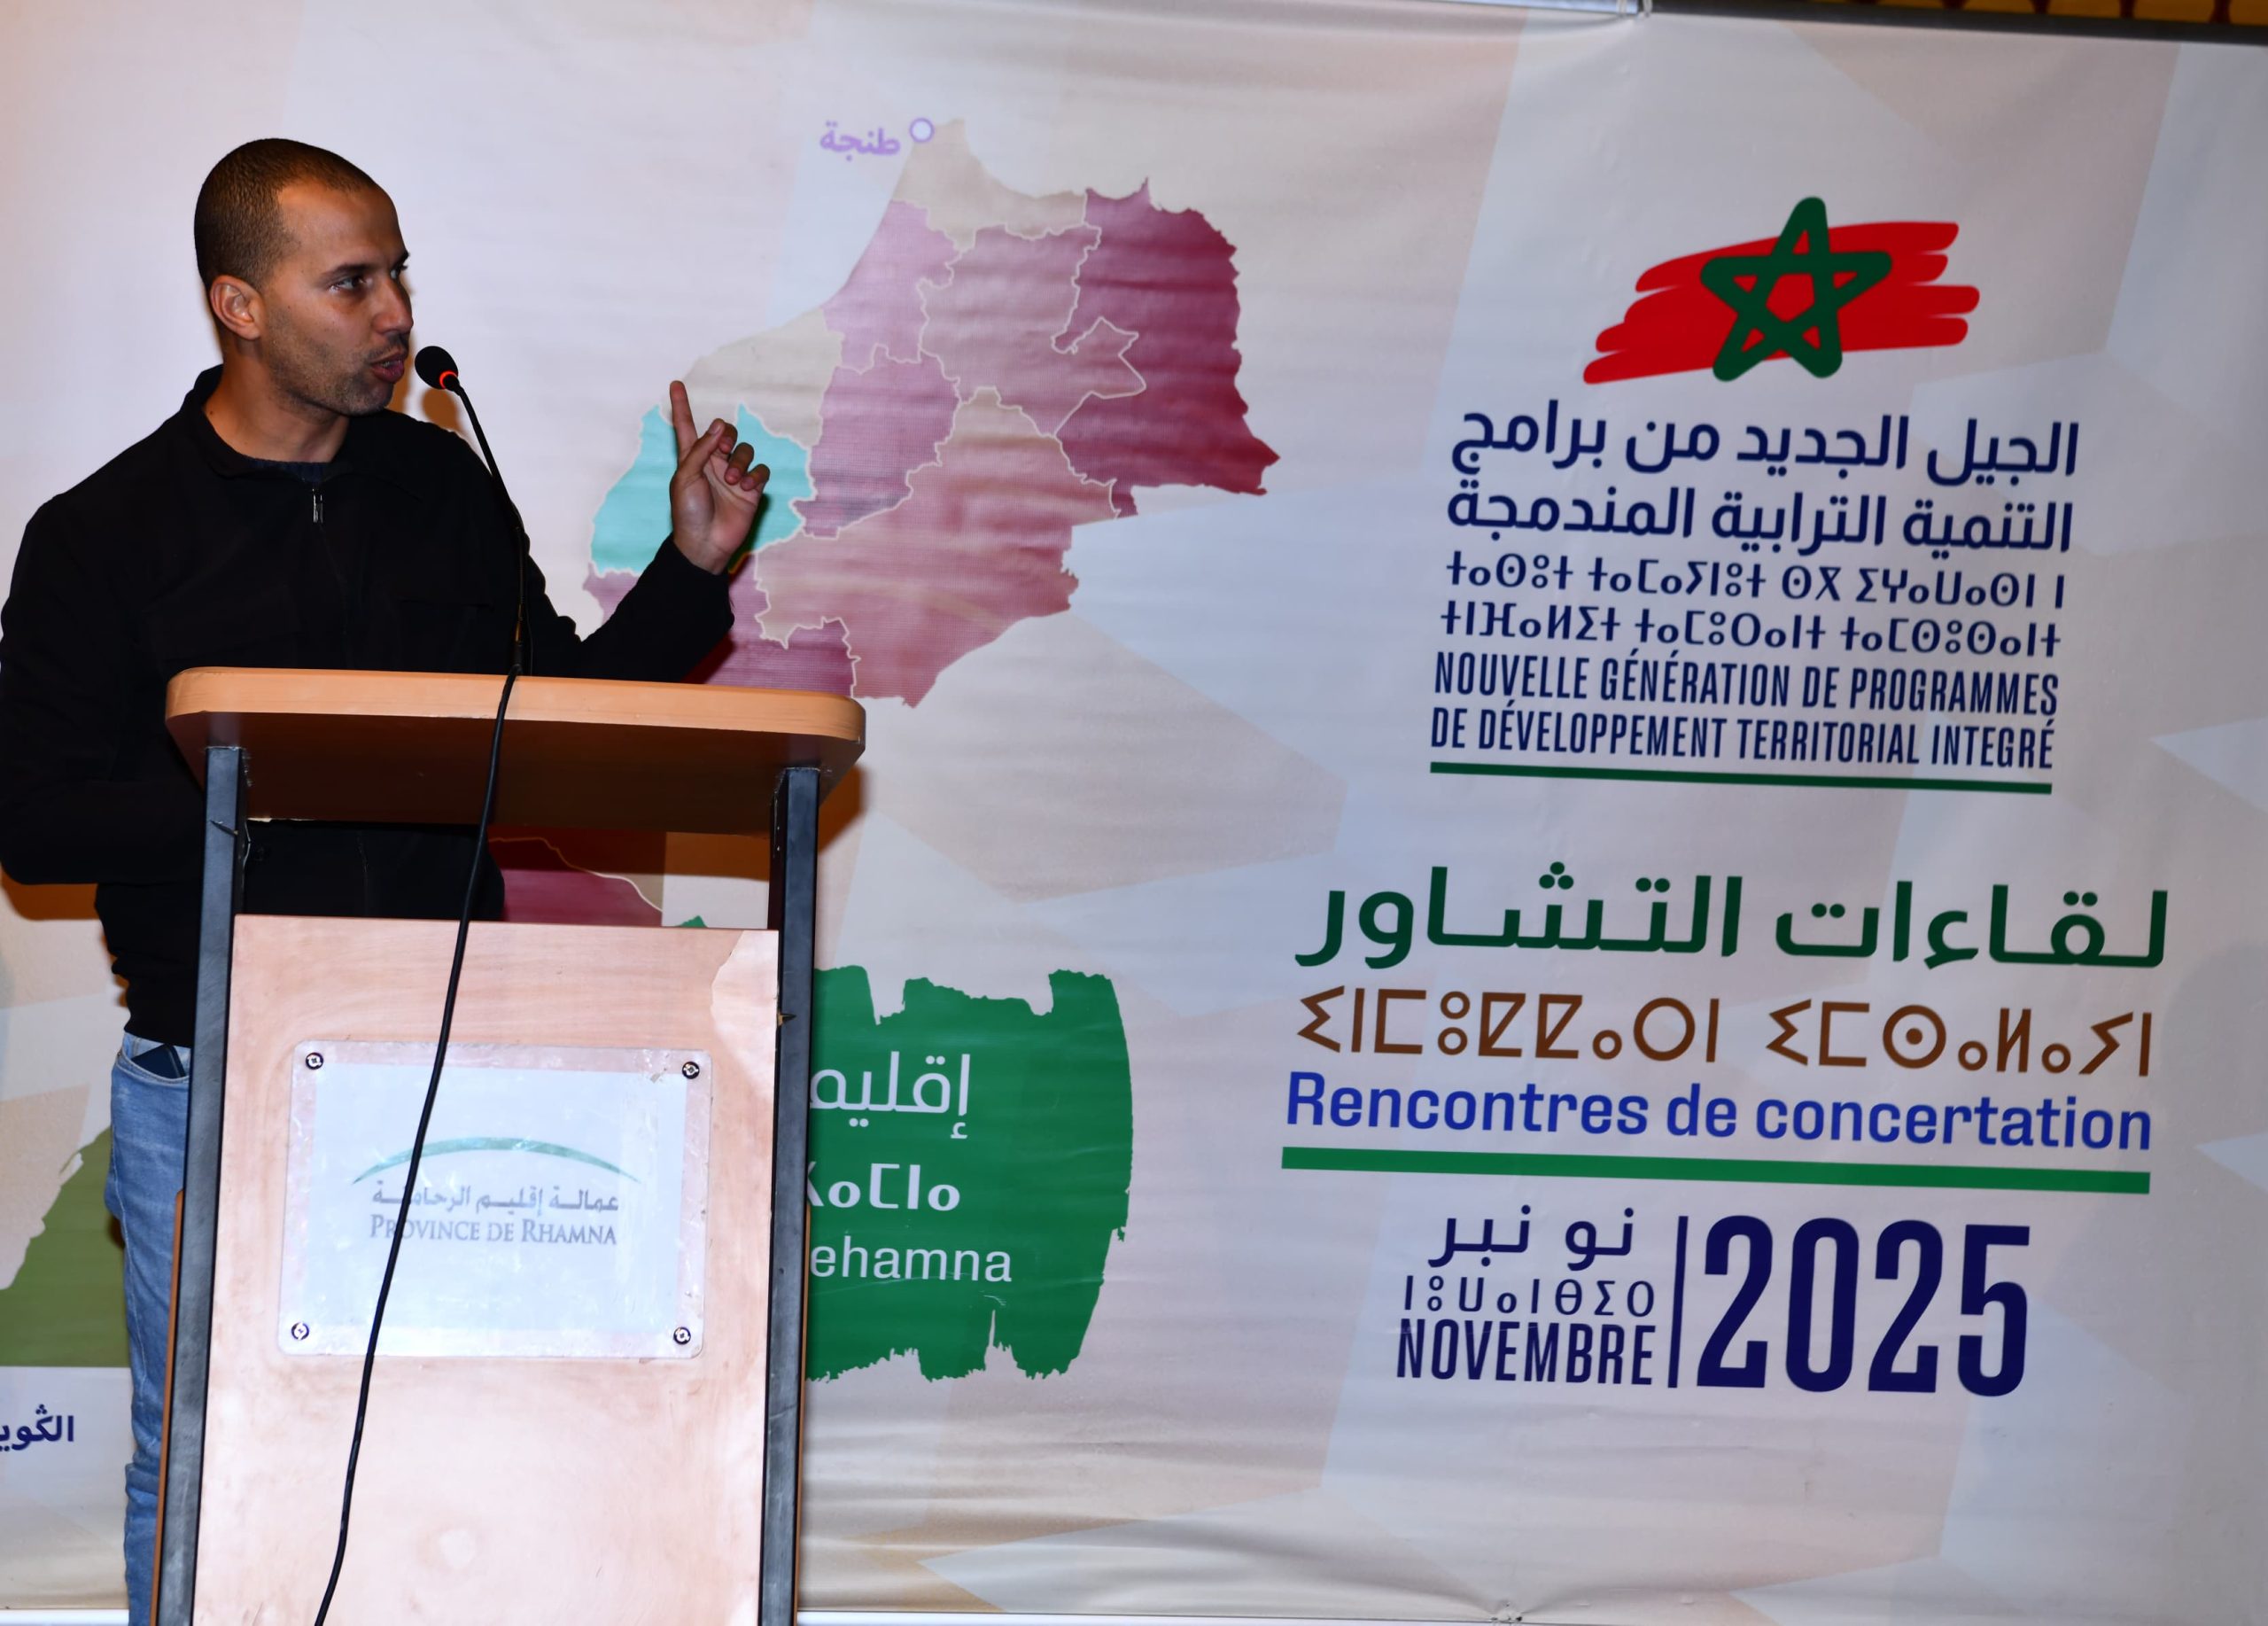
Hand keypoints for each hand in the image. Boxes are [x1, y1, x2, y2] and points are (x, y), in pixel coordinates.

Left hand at [666, 379, 768, 573]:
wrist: (705, 543)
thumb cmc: (688, 512)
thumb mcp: (686, 477)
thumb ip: (701, 449)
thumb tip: (719, 426)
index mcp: (692, 457)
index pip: (686, 425)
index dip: (681, 405)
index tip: (675, 384)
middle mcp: (713, 462)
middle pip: (725, 432)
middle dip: (726, 435)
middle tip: (722, 449)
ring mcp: (733, 475)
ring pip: (745, 450)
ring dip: (740, 461)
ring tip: (732, 480)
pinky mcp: (751, 490)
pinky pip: (761, 470)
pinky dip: (756, 475)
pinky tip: (747, 487)